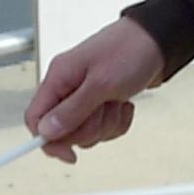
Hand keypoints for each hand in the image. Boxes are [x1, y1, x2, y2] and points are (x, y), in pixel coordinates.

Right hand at [27, 18, 164, 162]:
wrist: (158, 40)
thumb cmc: (130, 50)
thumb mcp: (101, 83)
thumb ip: (72, 110)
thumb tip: (46, 132)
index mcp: (58, 78)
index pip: (35, 118)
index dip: (48, 140)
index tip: (69, 153)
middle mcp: (67, 88)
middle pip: (64, 131)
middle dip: (90, 127)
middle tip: (104, 107)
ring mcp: (86, 96)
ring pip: (87, 131)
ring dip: (108, 123)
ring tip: (117, 100)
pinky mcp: (102, 102)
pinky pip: (105, 127)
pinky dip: (119, 121)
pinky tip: (125, 103)